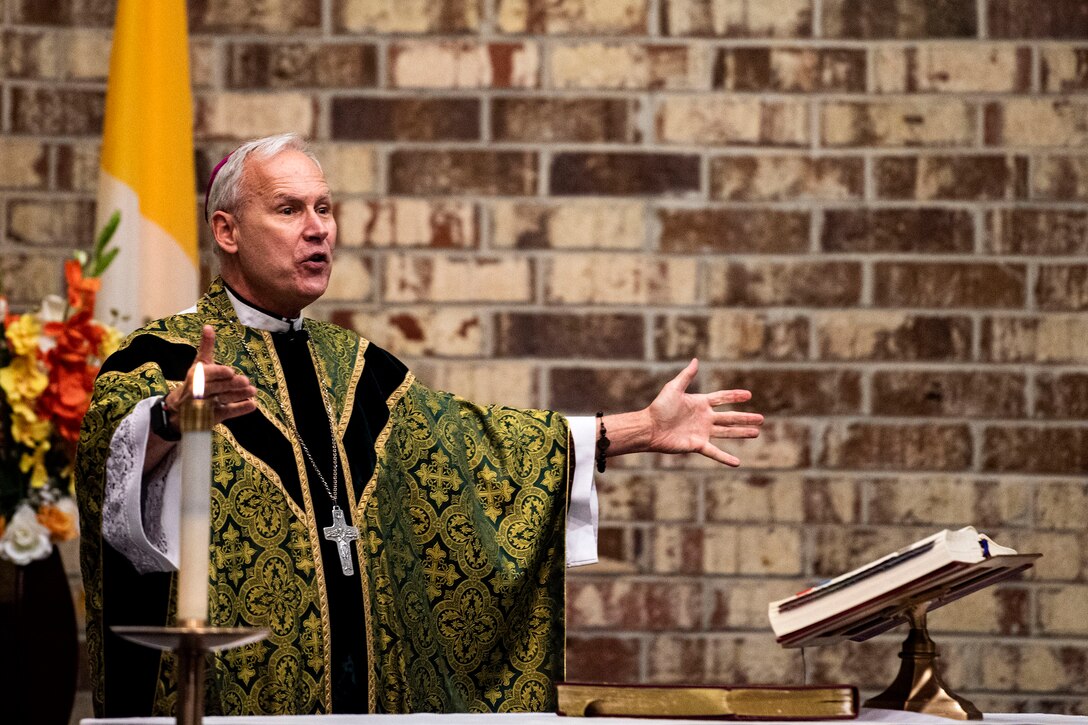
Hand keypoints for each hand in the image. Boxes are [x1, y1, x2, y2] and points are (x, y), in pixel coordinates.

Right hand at [164, 325, 256, 424]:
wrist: (179, 410)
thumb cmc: (194, 382)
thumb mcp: (199, 364)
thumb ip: (206, 347)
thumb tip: (209, 326)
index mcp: (195, 376)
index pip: (206, 375)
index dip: (218, 373)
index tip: (230, 371)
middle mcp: (199, 392)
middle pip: (216, 388)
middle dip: (230, 385)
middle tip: (245, 381)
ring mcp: (206, 406)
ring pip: (222, 400)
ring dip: (238, 396)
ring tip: (252, 391)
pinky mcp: (214, 417)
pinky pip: (227, 413)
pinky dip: (240, 409)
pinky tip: (252, 404)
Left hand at [604, 359, 763, 466]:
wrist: (649, 427)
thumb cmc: (659, 407)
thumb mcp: (673, 388)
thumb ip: (686, 376)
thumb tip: (695, 360)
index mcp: (700, 403)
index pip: (722, 398)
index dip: (735, 396)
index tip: (749, 395)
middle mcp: (704, 418)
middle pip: (730, 417)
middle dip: (745, 418)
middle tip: (761, 419)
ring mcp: (702, 432)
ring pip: (727, 432)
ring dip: (742, 433)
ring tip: (756, 433)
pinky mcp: (697, 445)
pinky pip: (715, 452)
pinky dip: (725, 458)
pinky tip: (737, 462)